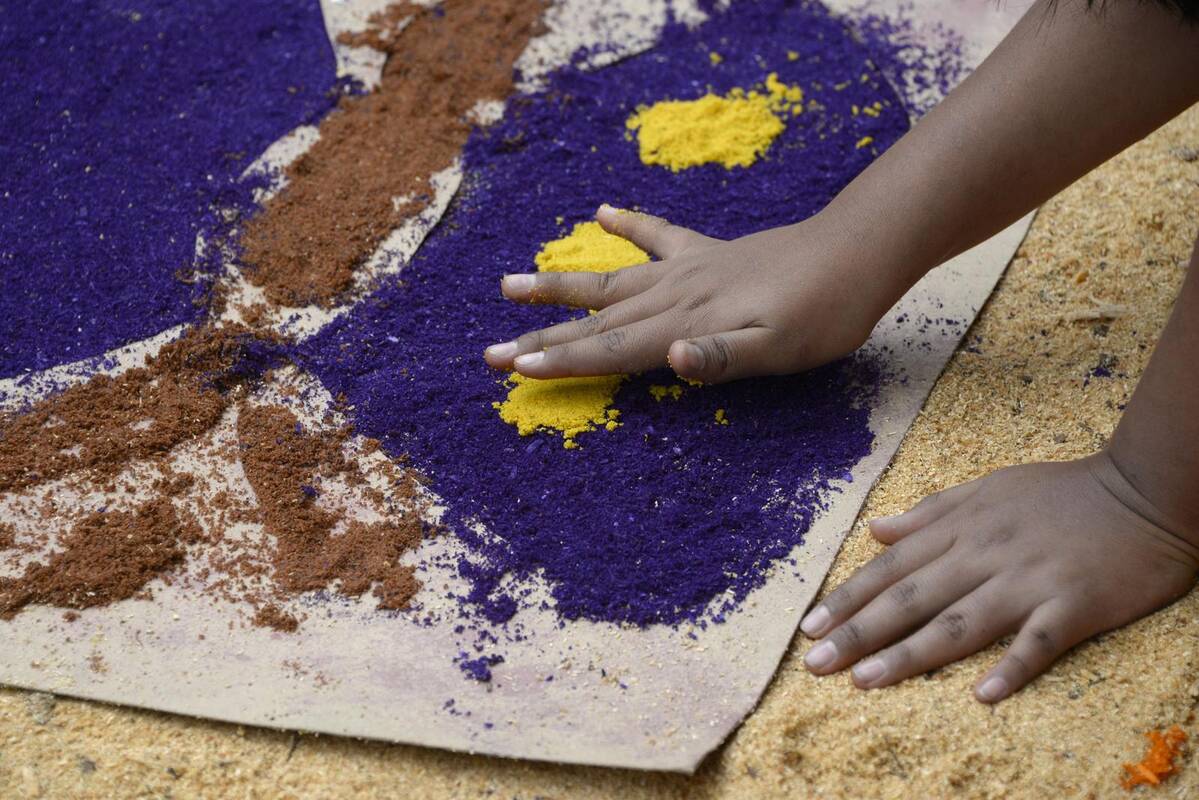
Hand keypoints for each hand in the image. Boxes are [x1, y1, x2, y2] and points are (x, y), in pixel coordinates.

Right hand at [483, 205, 898, 382]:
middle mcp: (674, 295)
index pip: (610, 349)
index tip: (511, 369)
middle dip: (541, 337)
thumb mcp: (780, 349)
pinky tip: (603, 209)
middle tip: (489, 352)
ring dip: (559, 286)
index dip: (560, 361)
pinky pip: (658, 235)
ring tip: (510, 284)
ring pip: (608, 279)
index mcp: (685, 325)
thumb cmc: (823, 314)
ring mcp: (687, 269)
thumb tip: (673, 359)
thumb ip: (722, 357)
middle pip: (595, 319)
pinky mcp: (707, 253)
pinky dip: (630, 224)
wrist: (856, 253)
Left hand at [800, 453, 1198, 702]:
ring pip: (959, 621)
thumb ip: (929, 512)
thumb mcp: (987, 487)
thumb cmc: (1061, 493)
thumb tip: (875, 530)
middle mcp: (985, 554)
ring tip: (866, 681)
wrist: (1143, 493)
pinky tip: (982, 694)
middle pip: (911, 598)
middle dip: (859, 632)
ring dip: (910, 653)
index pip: (891, 568)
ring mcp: (1028, 580)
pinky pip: (1039, 641)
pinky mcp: (1075, 604)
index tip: (810, 627)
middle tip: (816, 663)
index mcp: (961, 528)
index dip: (847, 598)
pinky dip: (1012, 666)